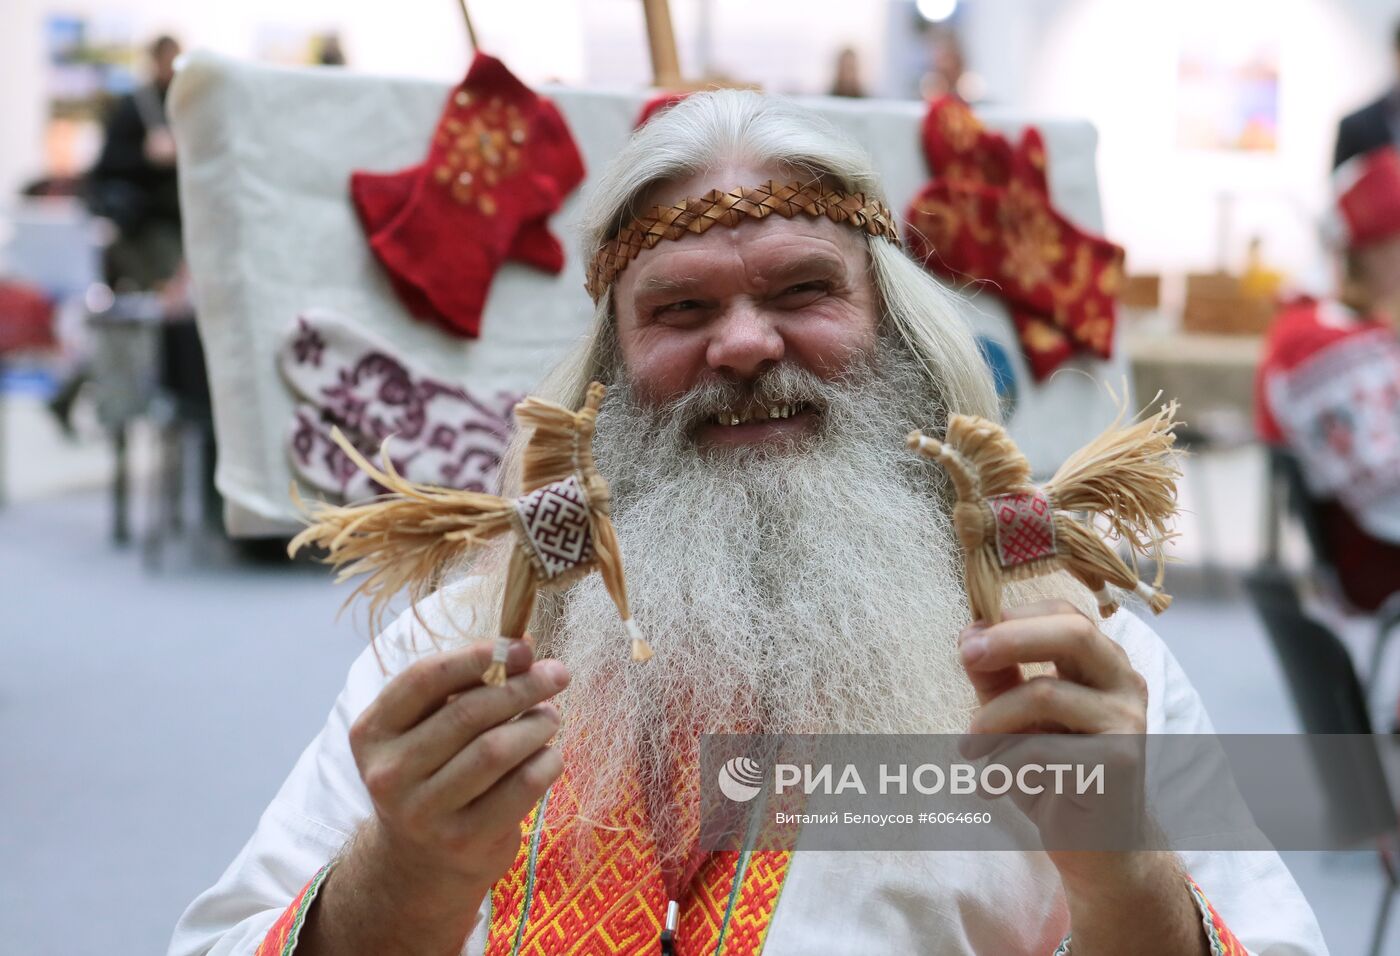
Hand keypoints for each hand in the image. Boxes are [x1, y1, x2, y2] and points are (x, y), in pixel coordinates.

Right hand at [350, 637, 568, 891]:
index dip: (476, 655)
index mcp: (373, 732)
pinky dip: (546, 762)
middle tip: (557, 674)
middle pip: (468, 713)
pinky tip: (549, 755)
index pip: (424, 679)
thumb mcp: (428, 727)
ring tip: (550, 717)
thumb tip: (525, 645)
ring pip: (496, 749)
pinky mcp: (464, 840)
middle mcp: (389, 774)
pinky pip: (521, 786)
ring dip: (536, 724)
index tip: (523, 646)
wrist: (419, 862)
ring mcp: (424, 812)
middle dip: (522, 686)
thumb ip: (467, 685)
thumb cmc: (432, 773)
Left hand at [957, 599, 1148, 881]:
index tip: (968, 638)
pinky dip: (1004, 764)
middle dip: (1010, 638)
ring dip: (991, 719)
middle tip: (965, 654)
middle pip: (1074, 633)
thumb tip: (968, 636)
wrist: (1095, 847)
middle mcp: (1124, 683)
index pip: (1065, 614)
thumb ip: (998, 678)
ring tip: (966, 749)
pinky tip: (988, 786)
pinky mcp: (1120, 761)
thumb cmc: (1053, 775)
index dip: (1015, 617)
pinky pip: (1044, 748)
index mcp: (1102, 664)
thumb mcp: (1016, 719)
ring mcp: (1128, 721)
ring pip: (1047, 693)